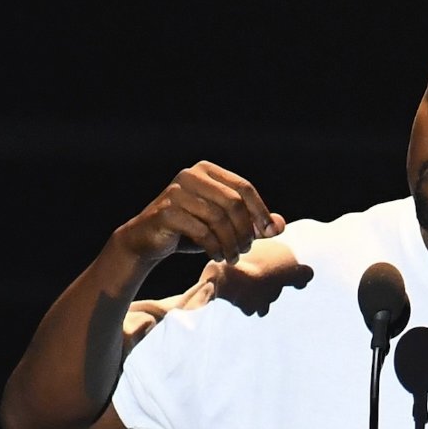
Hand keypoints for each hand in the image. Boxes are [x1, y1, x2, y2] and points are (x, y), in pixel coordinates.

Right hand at [115, 161, 284, 263]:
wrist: (147, 240)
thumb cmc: (192, 230)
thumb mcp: (226, 226)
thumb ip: (254, 223)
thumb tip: (280, 225)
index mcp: (207, 171)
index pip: (244, 187)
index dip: (261, 211)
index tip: (269, 233)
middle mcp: (190, 175)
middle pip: (233, 203)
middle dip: (245, 230)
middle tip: (246, 250)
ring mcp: (176, 192)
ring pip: (219, 218)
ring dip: (231, 242)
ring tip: (233, 257)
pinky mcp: (166, 211)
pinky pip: (202, 231)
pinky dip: (215, 247)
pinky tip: (218, 256)